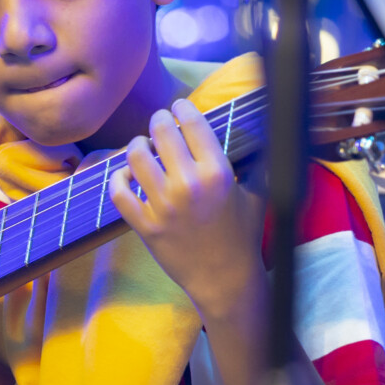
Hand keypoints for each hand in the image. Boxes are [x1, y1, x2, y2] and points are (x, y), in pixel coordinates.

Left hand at [108, 98, 265, 320]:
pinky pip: (119, 194)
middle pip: (161, 133)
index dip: (182, 107)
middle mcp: (188, 186)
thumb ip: (259, 161)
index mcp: (217, 173)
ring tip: (142, 146)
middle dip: (158, 120)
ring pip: (136, 158)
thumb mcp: (258, 194)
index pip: (193, 124)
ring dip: (136, 145)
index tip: (179, 105)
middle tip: (158, 121)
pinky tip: (125, 175)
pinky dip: (117, 180)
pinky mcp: (145, 226)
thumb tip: (266, 128)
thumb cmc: (242, 236)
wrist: (224, 279)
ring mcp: (163, 207)